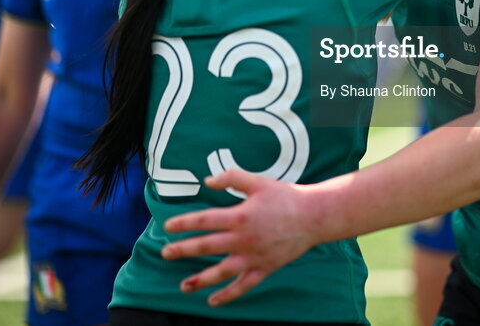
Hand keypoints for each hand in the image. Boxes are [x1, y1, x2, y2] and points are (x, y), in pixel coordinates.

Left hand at [161, 171, 320, 306]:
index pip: (205, 220)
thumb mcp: (258, 182)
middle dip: (184, 250)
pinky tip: (213, 301)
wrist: (313, 216)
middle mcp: (243, 239)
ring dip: (201, 279)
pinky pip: (243, 285)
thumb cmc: (286, 197)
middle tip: (165, 253)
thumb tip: (208, 181)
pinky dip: (228, 295)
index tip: (168, 226)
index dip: (184, 223)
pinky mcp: (264, 268)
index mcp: (240, 216)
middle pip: (207, 246)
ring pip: (222, 271)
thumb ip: (232, 178)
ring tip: (183, 286)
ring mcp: (253, 256)